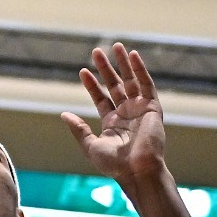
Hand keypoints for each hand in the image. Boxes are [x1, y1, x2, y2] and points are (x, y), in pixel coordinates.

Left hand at [61, 43, 167, 183]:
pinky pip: (147, 85)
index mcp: (112, 123)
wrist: (137, 171)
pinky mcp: (153, 108)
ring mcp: (140, 110)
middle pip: (115, 85)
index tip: (83, 71)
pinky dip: (140, 69)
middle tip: (96, 51)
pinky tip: (133, 55)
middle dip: (106, 68)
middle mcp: (126, 114)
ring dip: (123, 64)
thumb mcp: (91, 146)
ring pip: (131, 81)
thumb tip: (63, 114)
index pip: (101, 98)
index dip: (92, 85)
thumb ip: (78, 129)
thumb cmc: (114, 165)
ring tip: (115, 46)